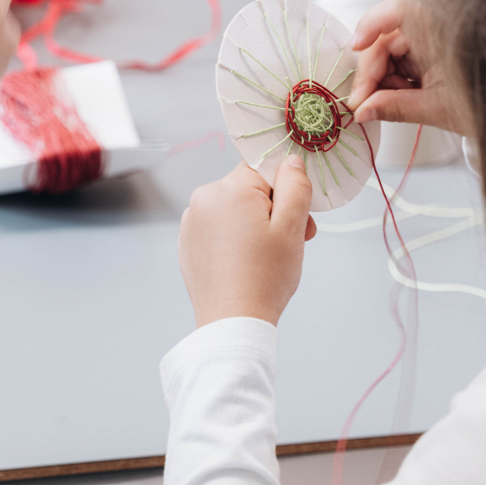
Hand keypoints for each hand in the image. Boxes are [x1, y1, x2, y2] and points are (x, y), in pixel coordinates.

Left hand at [178, 158, 316, 329]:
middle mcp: (203, 199)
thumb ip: (296, 186)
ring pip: (234, 208)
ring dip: (254, 224)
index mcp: (229, 189)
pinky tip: (246, 262)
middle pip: (249, 189)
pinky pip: (218, 227)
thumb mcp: (292, 228)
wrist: (233, 323)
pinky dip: (234, 239)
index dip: (287, 192)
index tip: (298, 218)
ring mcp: (191, 222)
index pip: (265, 169)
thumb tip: (292, 161)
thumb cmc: (264, 279)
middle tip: (288, 242)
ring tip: (266, 256)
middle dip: (273, 210)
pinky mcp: (188, 242)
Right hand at [348, 0, 467, 132]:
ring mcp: (434, 42)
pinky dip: (394, 81)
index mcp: (441, 31)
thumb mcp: (438, 109)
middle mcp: (436, 30)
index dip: (370, 24)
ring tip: (383, 106)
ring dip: (381, 80)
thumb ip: (396, 107)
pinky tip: (395, 99)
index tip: (355, 48)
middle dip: (371, 71)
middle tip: (361, 104)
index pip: (398, 10)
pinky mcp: (432, 55)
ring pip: (391, 52)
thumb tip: (362, 110)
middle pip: (387, 38)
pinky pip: (403, 62)